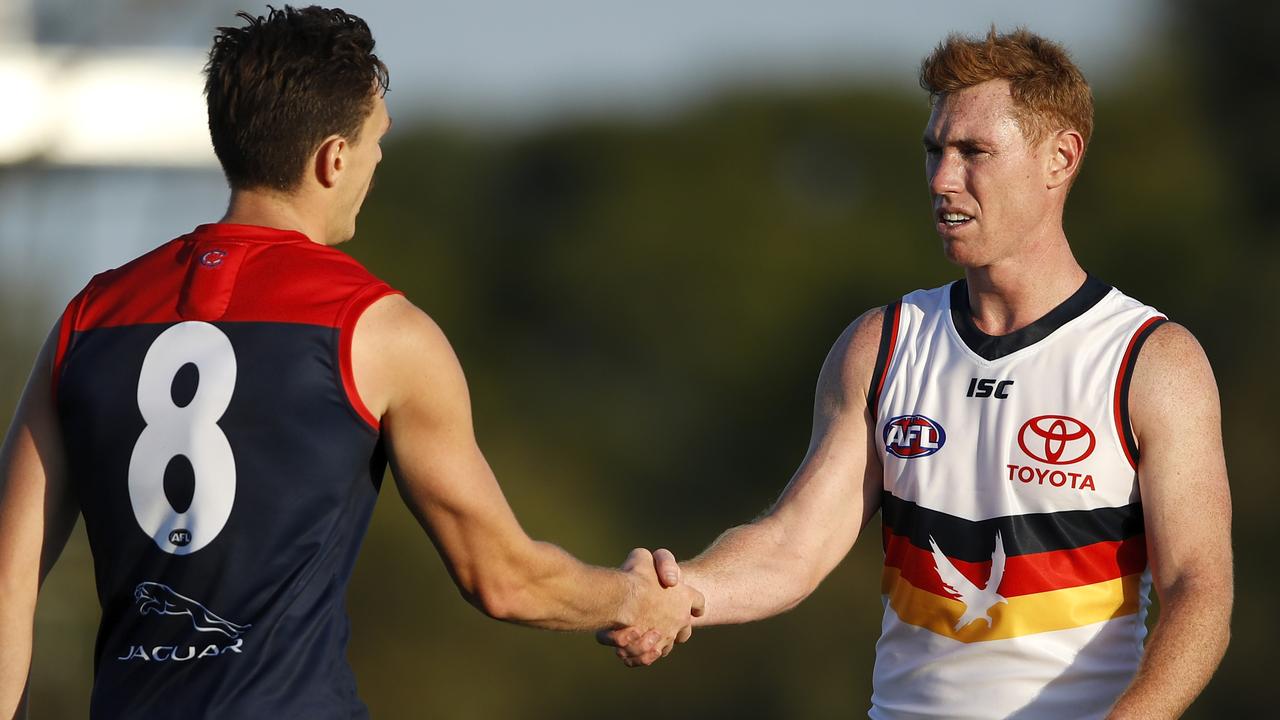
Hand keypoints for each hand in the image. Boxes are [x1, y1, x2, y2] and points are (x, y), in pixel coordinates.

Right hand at [598, 548, 694, 666]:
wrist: (623, 599)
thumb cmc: (634, 575)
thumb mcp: (644, 556)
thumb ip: (655, 564)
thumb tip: (666, 577)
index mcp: (684, 596)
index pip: (698, 602)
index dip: (695, 605)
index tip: (695, 609)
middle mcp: (680, 619)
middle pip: (685, 631)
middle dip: (678, 629)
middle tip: (666, 625)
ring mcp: (667, 636)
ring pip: (666, 646)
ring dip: (657, 642)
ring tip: (644, 636)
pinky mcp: (650, 650)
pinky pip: (649, 657)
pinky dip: (642, 654)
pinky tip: (632, 647)